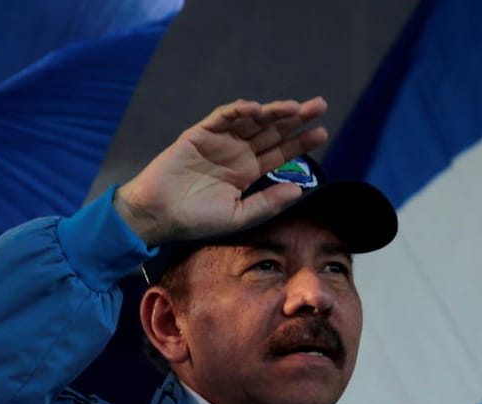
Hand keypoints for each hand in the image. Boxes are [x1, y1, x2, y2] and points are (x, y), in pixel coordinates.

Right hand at [114, 97, 329, 246]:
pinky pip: (221, 117)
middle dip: (296, 118)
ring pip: (251, 120)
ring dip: (272, 111)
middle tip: (320, 105)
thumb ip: (268, 203)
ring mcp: (219, 141)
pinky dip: (237, 111)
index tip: (322, 133)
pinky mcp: (199, 134)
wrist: (158, 216)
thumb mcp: (240, 216)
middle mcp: (237, 153)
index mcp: (248, 171)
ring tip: (294, 107)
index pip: (280, 152)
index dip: (301, 142)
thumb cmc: (197, 220)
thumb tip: (299, 190)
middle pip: (272, 131)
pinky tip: (255, 109)